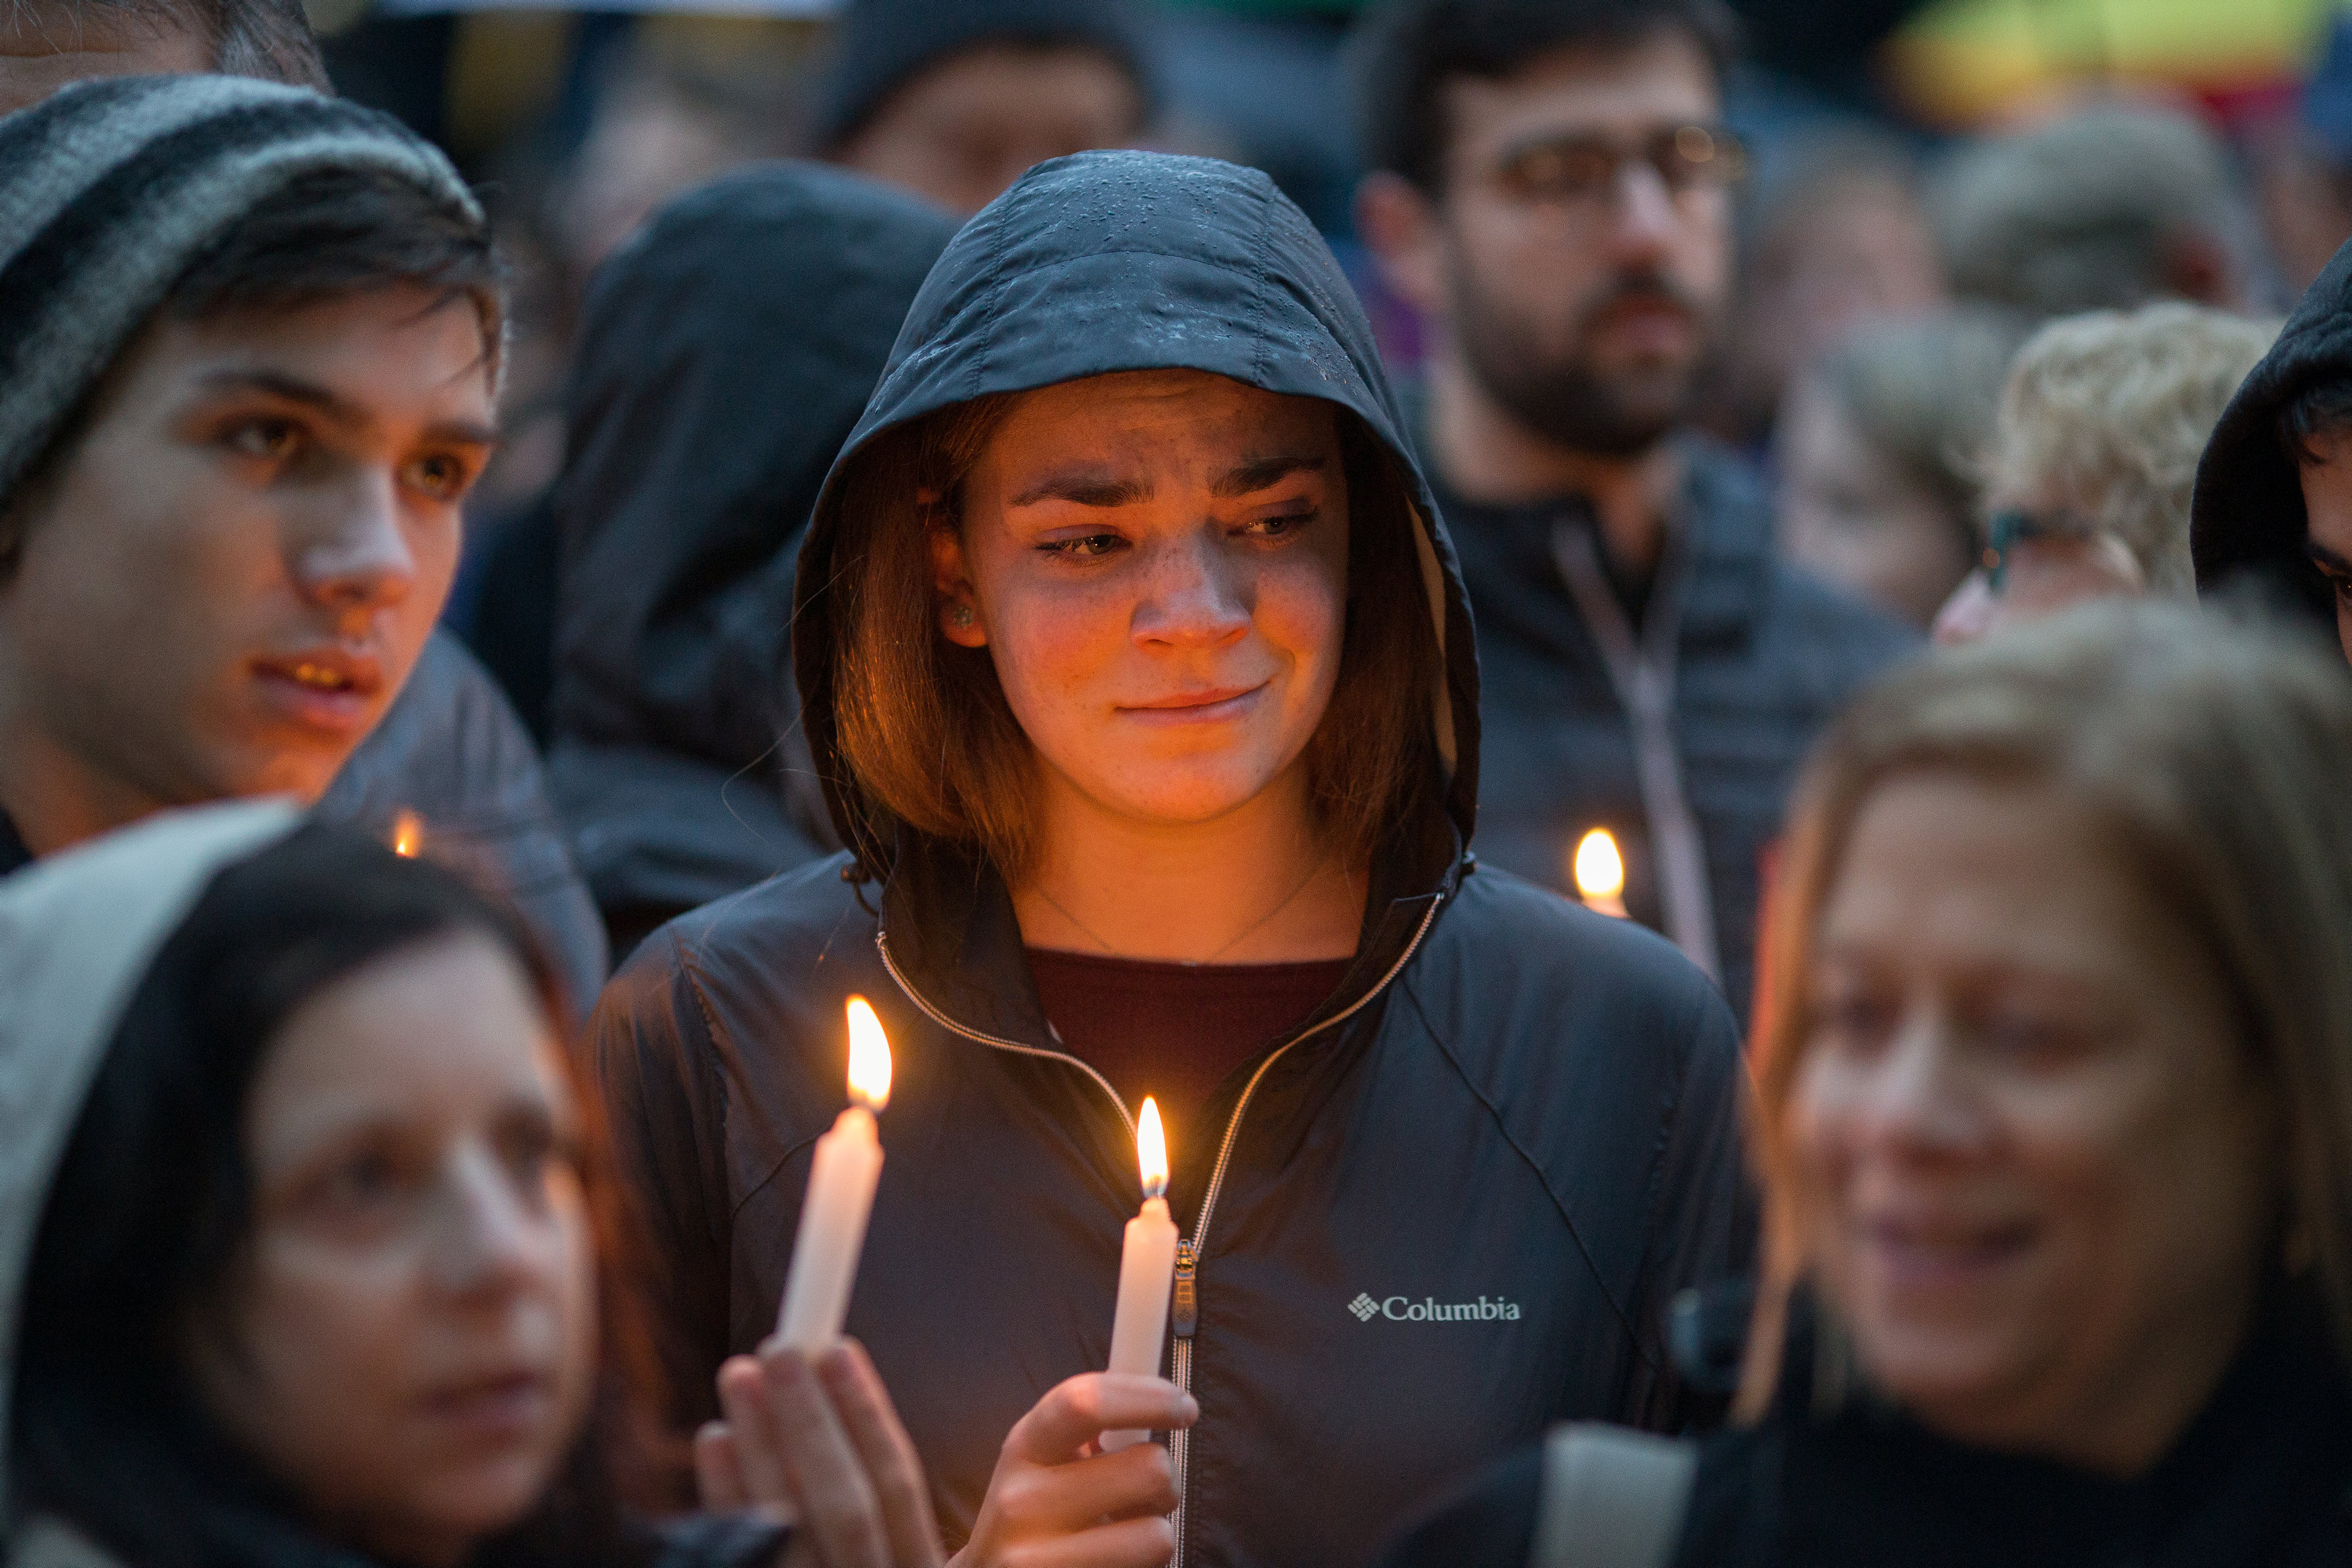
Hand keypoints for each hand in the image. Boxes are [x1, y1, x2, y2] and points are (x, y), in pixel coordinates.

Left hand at [695, 1337, 944, 1567]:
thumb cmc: (870, 1567)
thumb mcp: (905, 1553)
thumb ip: (891, 1505)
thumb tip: (838, 1387)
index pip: (897, 1487)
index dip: (868, 1415)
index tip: (837, 1347)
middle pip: (842, 1505)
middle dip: (810, 1422)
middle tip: (779, 1347)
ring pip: (788, 1528)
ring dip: (761, 1447)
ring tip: (738, 1375)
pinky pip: (743, 1556)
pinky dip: (724, 1497)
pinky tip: (714, 1442)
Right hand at [947, 1373, 1198, 1567]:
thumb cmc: (1037, 1509)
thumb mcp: (1046, 1456)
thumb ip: (1094, 1420)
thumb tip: (1165, 1393)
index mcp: (1024, 1446)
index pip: (1085, 1402)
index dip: (1149, 1396)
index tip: (1186, 1407)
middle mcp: (1021, 1503)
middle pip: (1150, 1469)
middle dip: (1167, 1480)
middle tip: (1143, 1495)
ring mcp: (1036, 1561)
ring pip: (1159, 1536)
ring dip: (1155, 1535)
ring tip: (1122, 1537)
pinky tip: (1109, 1565)